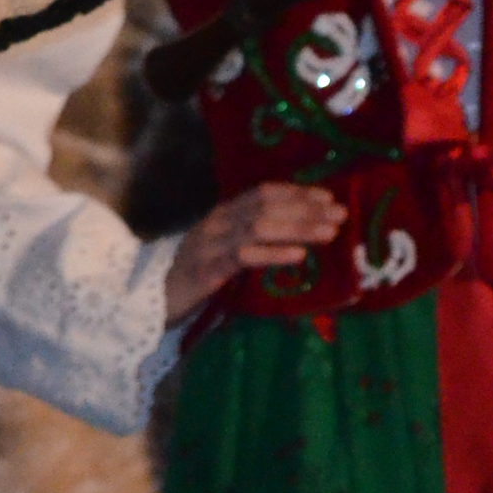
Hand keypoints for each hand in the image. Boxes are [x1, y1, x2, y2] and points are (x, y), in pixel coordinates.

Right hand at [163, 182, 341, 324]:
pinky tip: (298, 256)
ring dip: (297, 228)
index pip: (262, 193)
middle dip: (306, 209)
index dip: (296, 192)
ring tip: (328, 233)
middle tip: (340, 214)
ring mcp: (210, 245)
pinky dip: (273, 254)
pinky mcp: (207, 270)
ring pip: (258, 227)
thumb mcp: (224, 250)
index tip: (328, 198)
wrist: (152, 300)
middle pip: (265, 207)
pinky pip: (244, 256)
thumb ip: (251, 239)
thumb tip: (298, 236)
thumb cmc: (195, 277)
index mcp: (222, 215)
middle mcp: (216, 223)